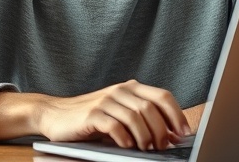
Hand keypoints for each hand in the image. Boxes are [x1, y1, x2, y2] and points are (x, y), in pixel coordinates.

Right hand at [36, 79, 191, 150]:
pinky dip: (125, 138)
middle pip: (151, 108)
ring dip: (145, 136)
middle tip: (163, 147)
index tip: (184, 133)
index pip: (162, 96)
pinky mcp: (92, 114)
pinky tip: (127, 146)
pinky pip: (115, 126)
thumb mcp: (119, 112)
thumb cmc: (91, 117)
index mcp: (130, 88)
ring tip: (146, 149)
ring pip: (135, 116)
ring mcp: (105, 101)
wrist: (55, 114)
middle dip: (162, 130)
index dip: (177, 115)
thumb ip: (142, 118)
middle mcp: (120, 91)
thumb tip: (171, 135)